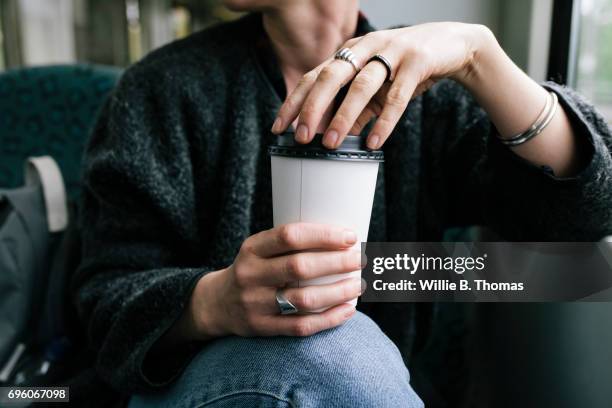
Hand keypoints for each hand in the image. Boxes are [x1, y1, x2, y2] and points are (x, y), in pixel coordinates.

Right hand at [187, 223, 361, 339]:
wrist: (216, 304)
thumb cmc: (252, 270)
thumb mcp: (258, 250)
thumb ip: (289, 245)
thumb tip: (342, 240)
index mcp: (252, 249)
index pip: (290, 236)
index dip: (323, 236)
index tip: (349, 237)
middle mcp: (251, 275)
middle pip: (300, 267)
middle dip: (337, 263)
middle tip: (361, 260)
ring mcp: (255, 304)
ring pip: (304, 299)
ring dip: (338, 292)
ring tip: (358, 286)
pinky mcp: (262, 328)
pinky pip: (301, 326)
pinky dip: (329, 319)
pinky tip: (347, 310)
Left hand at [271, 22, 494, 149]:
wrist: (453, 45)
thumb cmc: (406, 67)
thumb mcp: (376, 87)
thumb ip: (356, 108)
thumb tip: (334, 137)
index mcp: (351, 52)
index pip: (314, 76)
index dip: (295, 101)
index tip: (279, 127)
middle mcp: (366, 47)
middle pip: (331, 75)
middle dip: (312, 107)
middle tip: (301, 136)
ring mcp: (392, 52)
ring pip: (361, 84)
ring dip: (344, 115)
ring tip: (332, 143)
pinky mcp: (417, 62)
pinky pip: (397, 95)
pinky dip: (384, 120)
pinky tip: (372, 142)